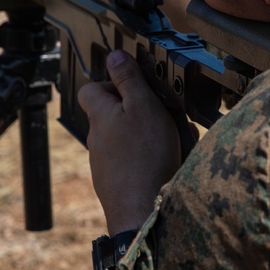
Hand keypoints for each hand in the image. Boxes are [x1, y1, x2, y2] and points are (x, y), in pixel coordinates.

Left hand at [78, 50, 180, 233]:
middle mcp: (98, 139)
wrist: (143, 213)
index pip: (92, 88)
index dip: (113, 82)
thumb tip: (114, 56)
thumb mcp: (143, 106)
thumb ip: (129, 80)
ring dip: (154, 134)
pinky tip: (174, 162)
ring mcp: (106, 164)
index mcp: (100, 116)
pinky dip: (154, 157)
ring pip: (130, 138)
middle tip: (166, 114)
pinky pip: (137, 161)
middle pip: (116, 113)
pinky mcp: (119, 183)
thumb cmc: (144, 159)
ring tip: (178, 140)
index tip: (136, 84)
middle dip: (143, 110)